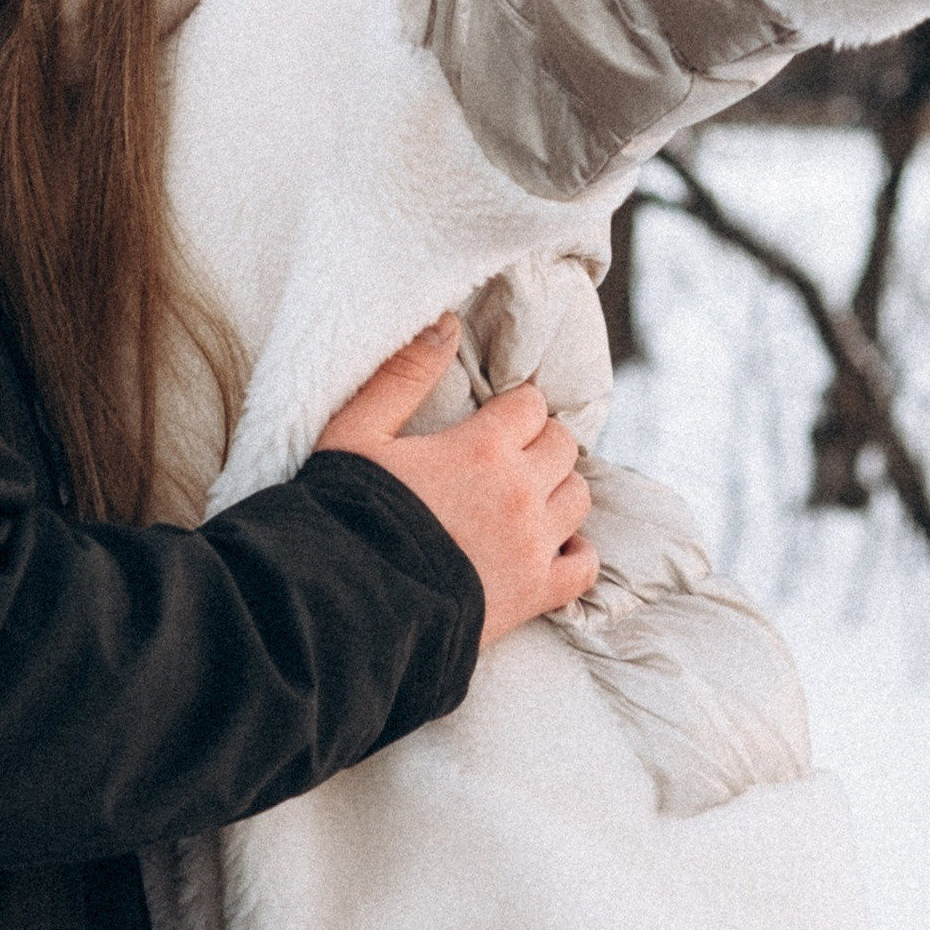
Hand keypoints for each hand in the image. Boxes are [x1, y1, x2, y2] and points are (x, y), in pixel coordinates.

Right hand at [316, 318, 597, 646]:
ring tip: (523, 499)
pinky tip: (550, 548)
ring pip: (578, 498)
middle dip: (539, 444)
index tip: (493, 422)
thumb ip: (403, 375)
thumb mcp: (356, 433)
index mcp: (483, 447)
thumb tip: (445, 323)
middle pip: (563, 446)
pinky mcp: (536, 594)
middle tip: (506, 459)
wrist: (346, 606)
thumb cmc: (345, 515)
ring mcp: (534, 545)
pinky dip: (574, 553)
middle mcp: (520, 491)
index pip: (531, 404)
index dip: (513, 409)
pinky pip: (584, 566)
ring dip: (556, 492)